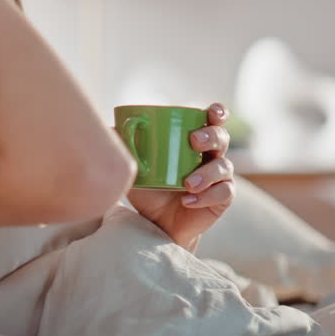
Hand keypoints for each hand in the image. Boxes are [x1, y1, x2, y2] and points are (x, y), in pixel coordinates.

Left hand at [127, 103, 234, 250]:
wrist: (156, 223)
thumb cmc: (149, 189)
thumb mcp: (134, 167)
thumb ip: (125, 148)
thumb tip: (110, 127)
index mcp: (194, 141)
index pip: (212, 120)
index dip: (217, 113)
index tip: (211, 112)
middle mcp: (210, 156)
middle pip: (221, 138)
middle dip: (211, 136)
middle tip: (194, 142)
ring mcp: (219, 178)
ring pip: (224, 167)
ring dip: (207, 173)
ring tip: (187, 184)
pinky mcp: (221, 199)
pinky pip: (223, 193)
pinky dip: (207, 196)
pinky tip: (188, 201)